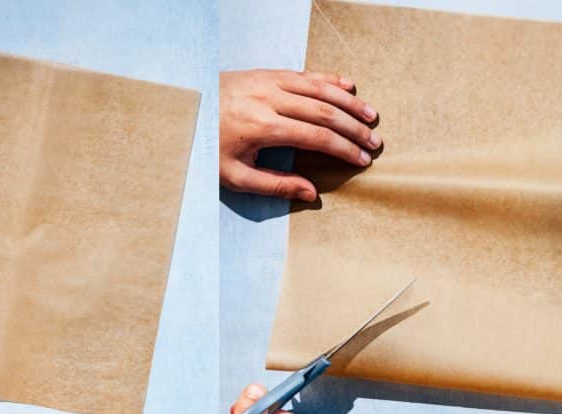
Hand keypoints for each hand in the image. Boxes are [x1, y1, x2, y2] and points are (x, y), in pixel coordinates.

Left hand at [219, 68, 380, 200]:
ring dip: (348, 103)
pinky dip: (329, 80)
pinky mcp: (267, 73)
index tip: (361, 159)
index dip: (342, 149)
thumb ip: (274, 185)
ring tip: (370, 115)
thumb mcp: (235, 176)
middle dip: (353, 128)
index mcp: (263, 127)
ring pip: (318, 89)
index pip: (315, 137)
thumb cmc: (209, 148)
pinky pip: (305, 74)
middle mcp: (269, 99)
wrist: (187, 111)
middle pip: (323, 112)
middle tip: (375, 142)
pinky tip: (348, 87)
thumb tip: (311, 193)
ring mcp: (268, 82)